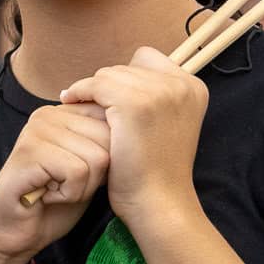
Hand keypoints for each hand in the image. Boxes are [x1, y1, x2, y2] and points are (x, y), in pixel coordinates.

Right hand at [0, 104, 110, 263]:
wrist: (14, 233)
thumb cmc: (52, 204)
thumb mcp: (88, 171)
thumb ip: (103, 146)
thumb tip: (130, 130)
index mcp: (64, 114)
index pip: (112, 122)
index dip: (106, 160)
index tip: (78, 176)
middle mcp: (49, 114)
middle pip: (109, 140)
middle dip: (96, 175)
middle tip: (66, 186)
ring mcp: (37, 130)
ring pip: (97, 158)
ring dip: (82, 188)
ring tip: (56, 191)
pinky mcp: (30, 151)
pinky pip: (77, 172)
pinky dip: (69, 194)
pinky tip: (48, 196)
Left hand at [60, 46, 207, 232]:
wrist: (159, 203)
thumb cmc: (156, 174)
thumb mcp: (166, 127)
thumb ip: (154, 100)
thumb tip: (116, 78)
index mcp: (193, 88)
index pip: (148, 60)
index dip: (127, 79)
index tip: (111, 101)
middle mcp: (181, 85)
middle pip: (128, 66)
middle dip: (109, 86)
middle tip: (91, 106)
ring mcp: (160, 92)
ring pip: (111, 73)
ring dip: (94, 90)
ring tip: (81, 107)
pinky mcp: (135, 103)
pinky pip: (96, 84)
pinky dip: (81, 91)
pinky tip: (70, 102)